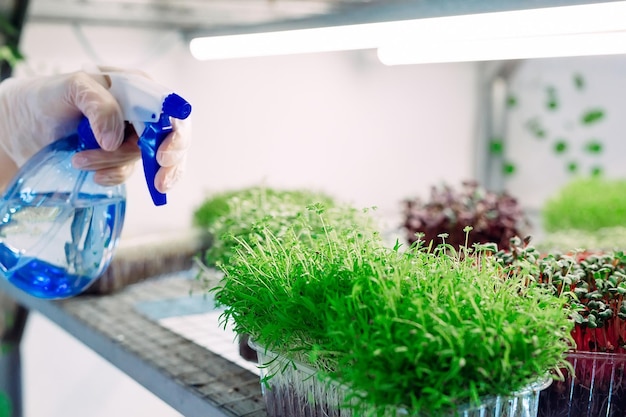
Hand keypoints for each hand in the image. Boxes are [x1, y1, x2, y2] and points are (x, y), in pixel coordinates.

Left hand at [0, 69, 190, 192]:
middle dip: (167, 163)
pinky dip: (112, 177)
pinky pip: (127, 173)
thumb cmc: (46, 97)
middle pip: (171, 140)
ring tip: (81, 160)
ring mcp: (130, 137)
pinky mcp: (117, 158)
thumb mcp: (71, 88)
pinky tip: (93, 174)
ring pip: (143, 160)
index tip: (162, 155)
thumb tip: (115, 141)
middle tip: (158, 180)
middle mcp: (139, 113)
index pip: (172, 110)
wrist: (22, 125)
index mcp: (136, 89)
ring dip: (114, 165)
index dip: (176, 134)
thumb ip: (99, 106)